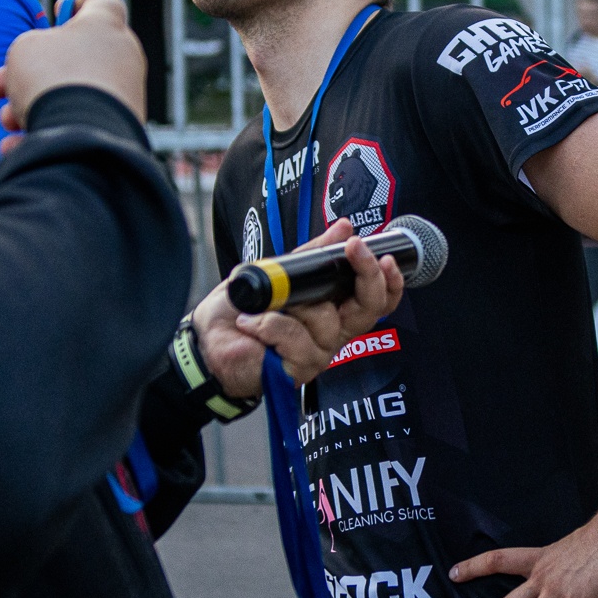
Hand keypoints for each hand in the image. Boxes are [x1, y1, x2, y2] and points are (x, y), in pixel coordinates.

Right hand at [0, 0, 145, 134]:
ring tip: (7, 120)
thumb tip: (37, 64)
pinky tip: (16, 146)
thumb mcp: (25, 48)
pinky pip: (80, 125)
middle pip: (74, 57)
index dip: (78, 4)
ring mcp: (125, 96)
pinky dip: (49, 133)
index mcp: (105, 26)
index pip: (102, 3)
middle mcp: (122, 58)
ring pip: (72, 95)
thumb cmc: (51, 77)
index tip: (59, 11)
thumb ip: (31, 47)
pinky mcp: (121, 130)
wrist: (81, 133)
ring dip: (32, 105)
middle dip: (31, 72)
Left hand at [191, 219, 402, 395]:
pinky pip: (295, 338)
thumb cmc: (245, 308)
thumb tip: (344, 227)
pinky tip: (251, 323)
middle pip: (370, 310)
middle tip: (356, 250)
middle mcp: (333, 333)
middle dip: (367, 275)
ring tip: (267, 303)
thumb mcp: (279, 271)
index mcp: (335, 310)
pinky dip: (269, 324)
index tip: (385, 255)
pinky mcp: (298, 370)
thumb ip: (312, 254)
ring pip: (326, 320)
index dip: (390, 281)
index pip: (378, 300)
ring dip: (294, 304)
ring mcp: (318, 354)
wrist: (208, 340)